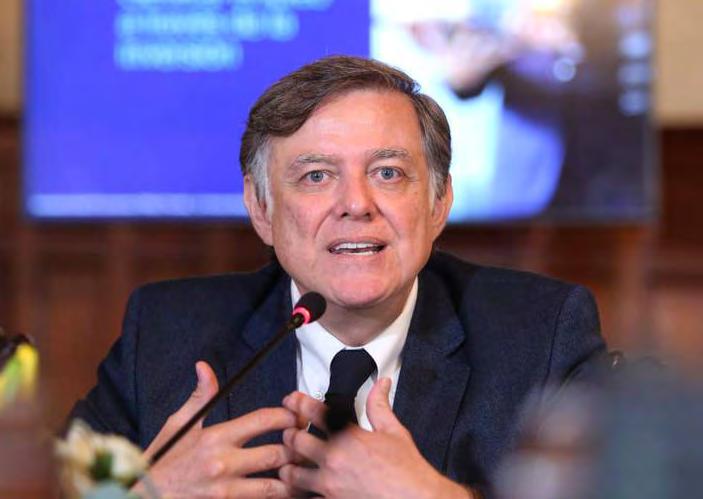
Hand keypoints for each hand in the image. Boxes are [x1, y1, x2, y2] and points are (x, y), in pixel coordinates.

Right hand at [134, 361, 295, 497]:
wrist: (144, 496)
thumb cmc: (163, 461)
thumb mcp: (179, 424)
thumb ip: (201, 396)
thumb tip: (204, 367)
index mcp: (216, 437)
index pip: (263, 420)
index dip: (289, 415)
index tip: (299, 414)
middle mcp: (223, 464)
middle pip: (277, 453)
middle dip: (298, 448)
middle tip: (310, 444)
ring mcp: (226, 491)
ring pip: (275, 486)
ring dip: (294, 479)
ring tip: (306, 472)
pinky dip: (277, 497)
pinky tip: (289, 491)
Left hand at [279, 378, 473, 498]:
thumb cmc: (407, 471)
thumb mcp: (394, 431)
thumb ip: (380, 405)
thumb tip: (381, 385)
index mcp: (349, 437)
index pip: (315, 412)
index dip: (298, 402)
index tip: (291, 400)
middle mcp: (335, 459)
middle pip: (295, 440)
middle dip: (290, 434)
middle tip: (291, 432)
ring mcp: (330, 484)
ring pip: (293, 472)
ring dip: (290, 465)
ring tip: (292, 463)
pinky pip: (305, 496)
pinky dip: (301, 491)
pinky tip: (304, 487)